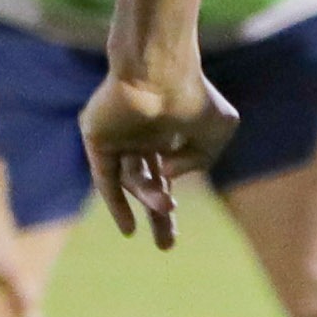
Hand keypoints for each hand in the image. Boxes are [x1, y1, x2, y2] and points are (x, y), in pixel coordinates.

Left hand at [80, 51, 236, 249]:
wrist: (158, 70)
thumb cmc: (192, 94)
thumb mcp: (218, 129)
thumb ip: (200, 159)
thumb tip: (168, 176)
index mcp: (165, 132)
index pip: (166, 175)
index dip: (170, 206)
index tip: (173, 236)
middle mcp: (139, 137)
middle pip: (147, 184)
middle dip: (158, 215)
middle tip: (167, 247)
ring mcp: (117, 139)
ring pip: (133, 179)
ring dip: (150, 197)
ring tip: (167, 203)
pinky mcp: (98, 139)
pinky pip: (105, 178)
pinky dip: (116, 203)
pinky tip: (129, 229)